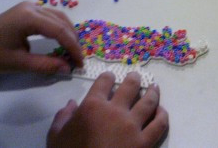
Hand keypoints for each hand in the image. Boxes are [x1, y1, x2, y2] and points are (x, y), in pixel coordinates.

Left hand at [0, 1, 82, 73]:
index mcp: (29, 17)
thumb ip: (45, 65)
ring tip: (73, 51)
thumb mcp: (18, 63)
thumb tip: (67, 68)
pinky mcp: (27, 10)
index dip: (73, 48)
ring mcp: (30, 6)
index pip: (60, 31)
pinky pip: (50, 17)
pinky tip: (61, 41)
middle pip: (62, 22)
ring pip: (58, 17)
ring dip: (68, 33)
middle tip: (78, 59)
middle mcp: (32, 7)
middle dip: (73, 40)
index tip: (80, 63)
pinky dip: (59, 29)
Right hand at [47, 72, 168, 147]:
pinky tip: (161, 112)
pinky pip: (159, 125)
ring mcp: (132, 126)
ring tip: (155, 88)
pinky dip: (162, 116)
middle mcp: (115, 111)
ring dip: (153, 92)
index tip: (110, 76)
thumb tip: (71, 103)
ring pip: (149, 102)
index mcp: (93, 106)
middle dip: (134, 79)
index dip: (108, 77)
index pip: (104, 82)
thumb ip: (62, 118)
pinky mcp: (144, 142)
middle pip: (130, 86)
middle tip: (136, 76)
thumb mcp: (56, 137)